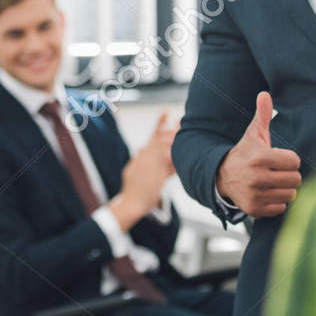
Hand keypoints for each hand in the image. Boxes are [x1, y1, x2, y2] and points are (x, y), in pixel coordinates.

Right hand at [114, 112, 176, 226]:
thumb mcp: (131, 170)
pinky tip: (184, 153)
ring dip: (176, 141)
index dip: (160, 123)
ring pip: (167, 151)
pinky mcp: (158, 178)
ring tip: (184, 132)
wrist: (130, 203)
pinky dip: (176, 160)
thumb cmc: (131, 188)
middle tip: (182, 119)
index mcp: (141, 156)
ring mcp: (153, 168)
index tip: (166, 112)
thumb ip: (137, 159)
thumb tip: (140, 149)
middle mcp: (147, 159)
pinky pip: (170, 167)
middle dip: (172, 129)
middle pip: (162, 140)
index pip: (153, 136)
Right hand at [215, 92, 301, 217]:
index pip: (294, 161)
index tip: (278, 158)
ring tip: (273, 182)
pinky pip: (280, 208)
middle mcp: (257, 177)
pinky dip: (276, 203)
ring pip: (290, 195)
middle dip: (289, 175)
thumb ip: (262, 114)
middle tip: (277, 171)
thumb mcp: (253, 134)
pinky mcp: (254, 209)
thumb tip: (264, 94)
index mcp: (260, 157)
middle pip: (295, 179)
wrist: (222, 176)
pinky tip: (267, 193)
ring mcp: (255, 195)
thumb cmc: (245, 153)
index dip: (289, 159)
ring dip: (284, 189)